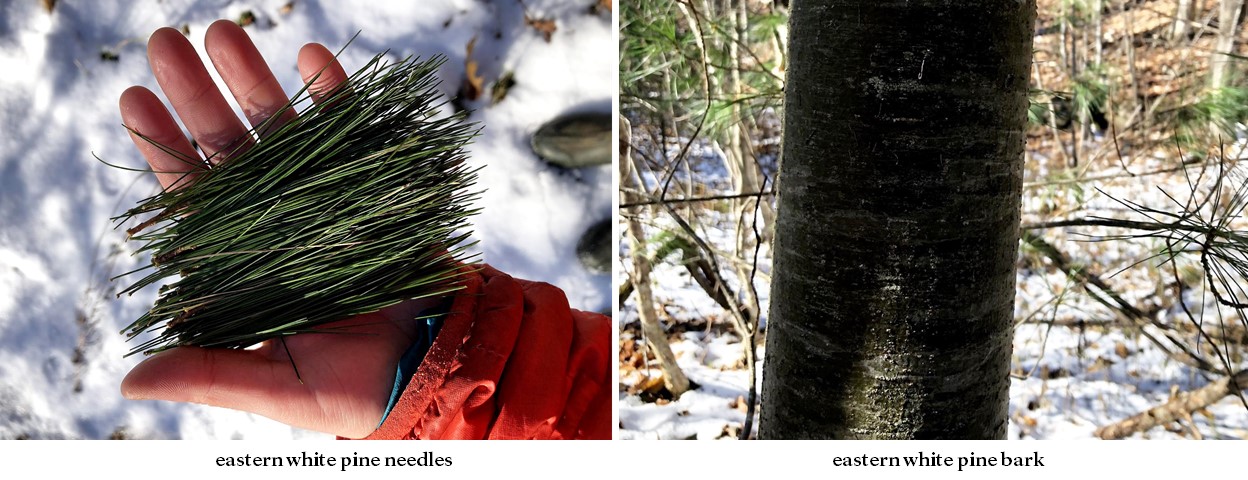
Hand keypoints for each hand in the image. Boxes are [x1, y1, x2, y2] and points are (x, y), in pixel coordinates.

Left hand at [118, 19, 430, 438]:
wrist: (445, 369)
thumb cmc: (359, 390)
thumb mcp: (279, 388)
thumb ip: (211, 373)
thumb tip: (131, 381)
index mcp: (245, 265)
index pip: (193, 200)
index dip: (164, 152)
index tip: (136, 101)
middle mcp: (279, 222)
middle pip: (228, 151)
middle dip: (197, 96)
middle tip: (167, 43)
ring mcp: (327, 198)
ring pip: (282, 130)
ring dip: (253, 81)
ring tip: (225, 31)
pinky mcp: (377, 185)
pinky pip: (352, 132)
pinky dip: (335, 95)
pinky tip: (312, 58)